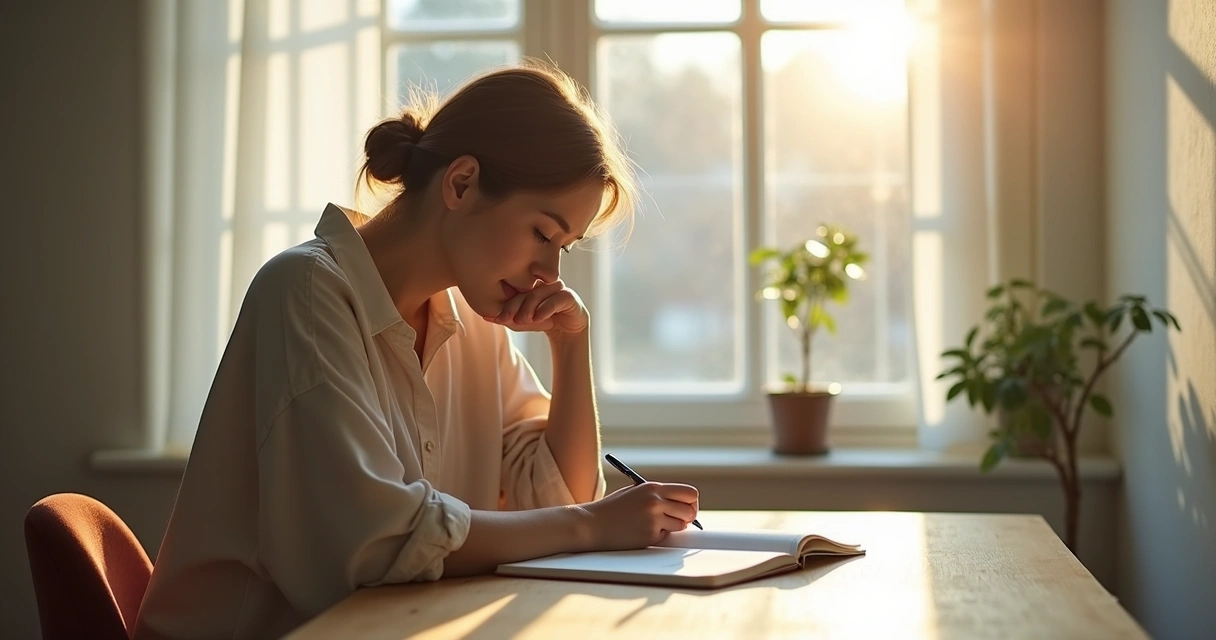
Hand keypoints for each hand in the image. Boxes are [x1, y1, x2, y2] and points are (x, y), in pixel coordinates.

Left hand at [486, 281, 589, 335]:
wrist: (567, 333)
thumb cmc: (542, 321)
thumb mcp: (521, 322)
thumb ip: (506, 318)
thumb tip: (486, 316)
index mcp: (530, 284)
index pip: (515, 290)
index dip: (505, 304)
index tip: (496, 318)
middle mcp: (543, 283)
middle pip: (525, 290)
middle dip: (515, 306)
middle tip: (507, 319)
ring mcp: (557, 288)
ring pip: (540, 293)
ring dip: (529, 307)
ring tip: (523, 320)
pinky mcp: (569, 296)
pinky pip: (556, 299)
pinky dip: (545, 308)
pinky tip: (538, 318)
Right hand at [580, 482, 699, 550]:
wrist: (592, 524)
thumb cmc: (613, 508)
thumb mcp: (636, 493)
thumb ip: (658, 495)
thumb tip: (682, 504)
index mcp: (653, 488)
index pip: (689, 493)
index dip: (691, 502)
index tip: (686, 507)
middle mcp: (656, 502)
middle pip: (691, 510)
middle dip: (688, 516)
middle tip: (679, 519)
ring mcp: (653, 520)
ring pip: (681, 525)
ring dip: (673, 527)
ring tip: (654, 524)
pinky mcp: (649, 535)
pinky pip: (665, 536)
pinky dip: (658, 535)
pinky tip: (641, 531)